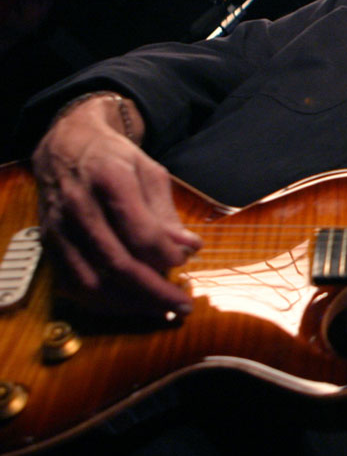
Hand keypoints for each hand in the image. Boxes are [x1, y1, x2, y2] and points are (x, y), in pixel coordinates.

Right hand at [31, 94, 200, 316]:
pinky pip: (74, 284)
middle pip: (118, 263)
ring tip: (160, 309)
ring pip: (93, 282)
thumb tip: (188, 248)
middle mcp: (80, 207)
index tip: (185, 261)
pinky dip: (103, 301)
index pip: (140, 233)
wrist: (66, 145)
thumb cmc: (114, 159)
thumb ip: (167, 214)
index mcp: (110, 181)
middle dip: (155, 291)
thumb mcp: (150, 174)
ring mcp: (60, 229)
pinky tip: (129, 304)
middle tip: (182, 305)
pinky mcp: (49, 244)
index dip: (166, 255)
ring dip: (130, 303)